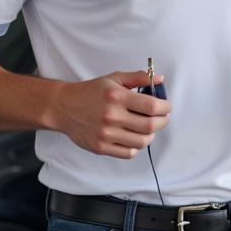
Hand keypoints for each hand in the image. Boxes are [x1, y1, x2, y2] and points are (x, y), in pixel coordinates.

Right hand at [52, 70, 171, 158]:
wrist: (64, 107)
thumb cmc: (91, 92)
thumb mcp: (114, 79)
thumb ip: (138, 77)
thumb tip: (160, 79)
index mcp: (117, 97)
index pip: (152, 106)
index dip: (165, 108)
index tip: (167, 107)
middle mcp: (111, 116)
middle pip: (150, 126)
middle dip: (163, 121)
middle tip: (162, 118)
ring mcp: (105, 134)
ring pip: (142, 142)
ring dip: (151, 135)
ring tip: (147, 127)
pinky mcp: (100, 148)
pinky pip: (129, 153)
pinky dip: (136, 146)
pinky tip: (133, 136)